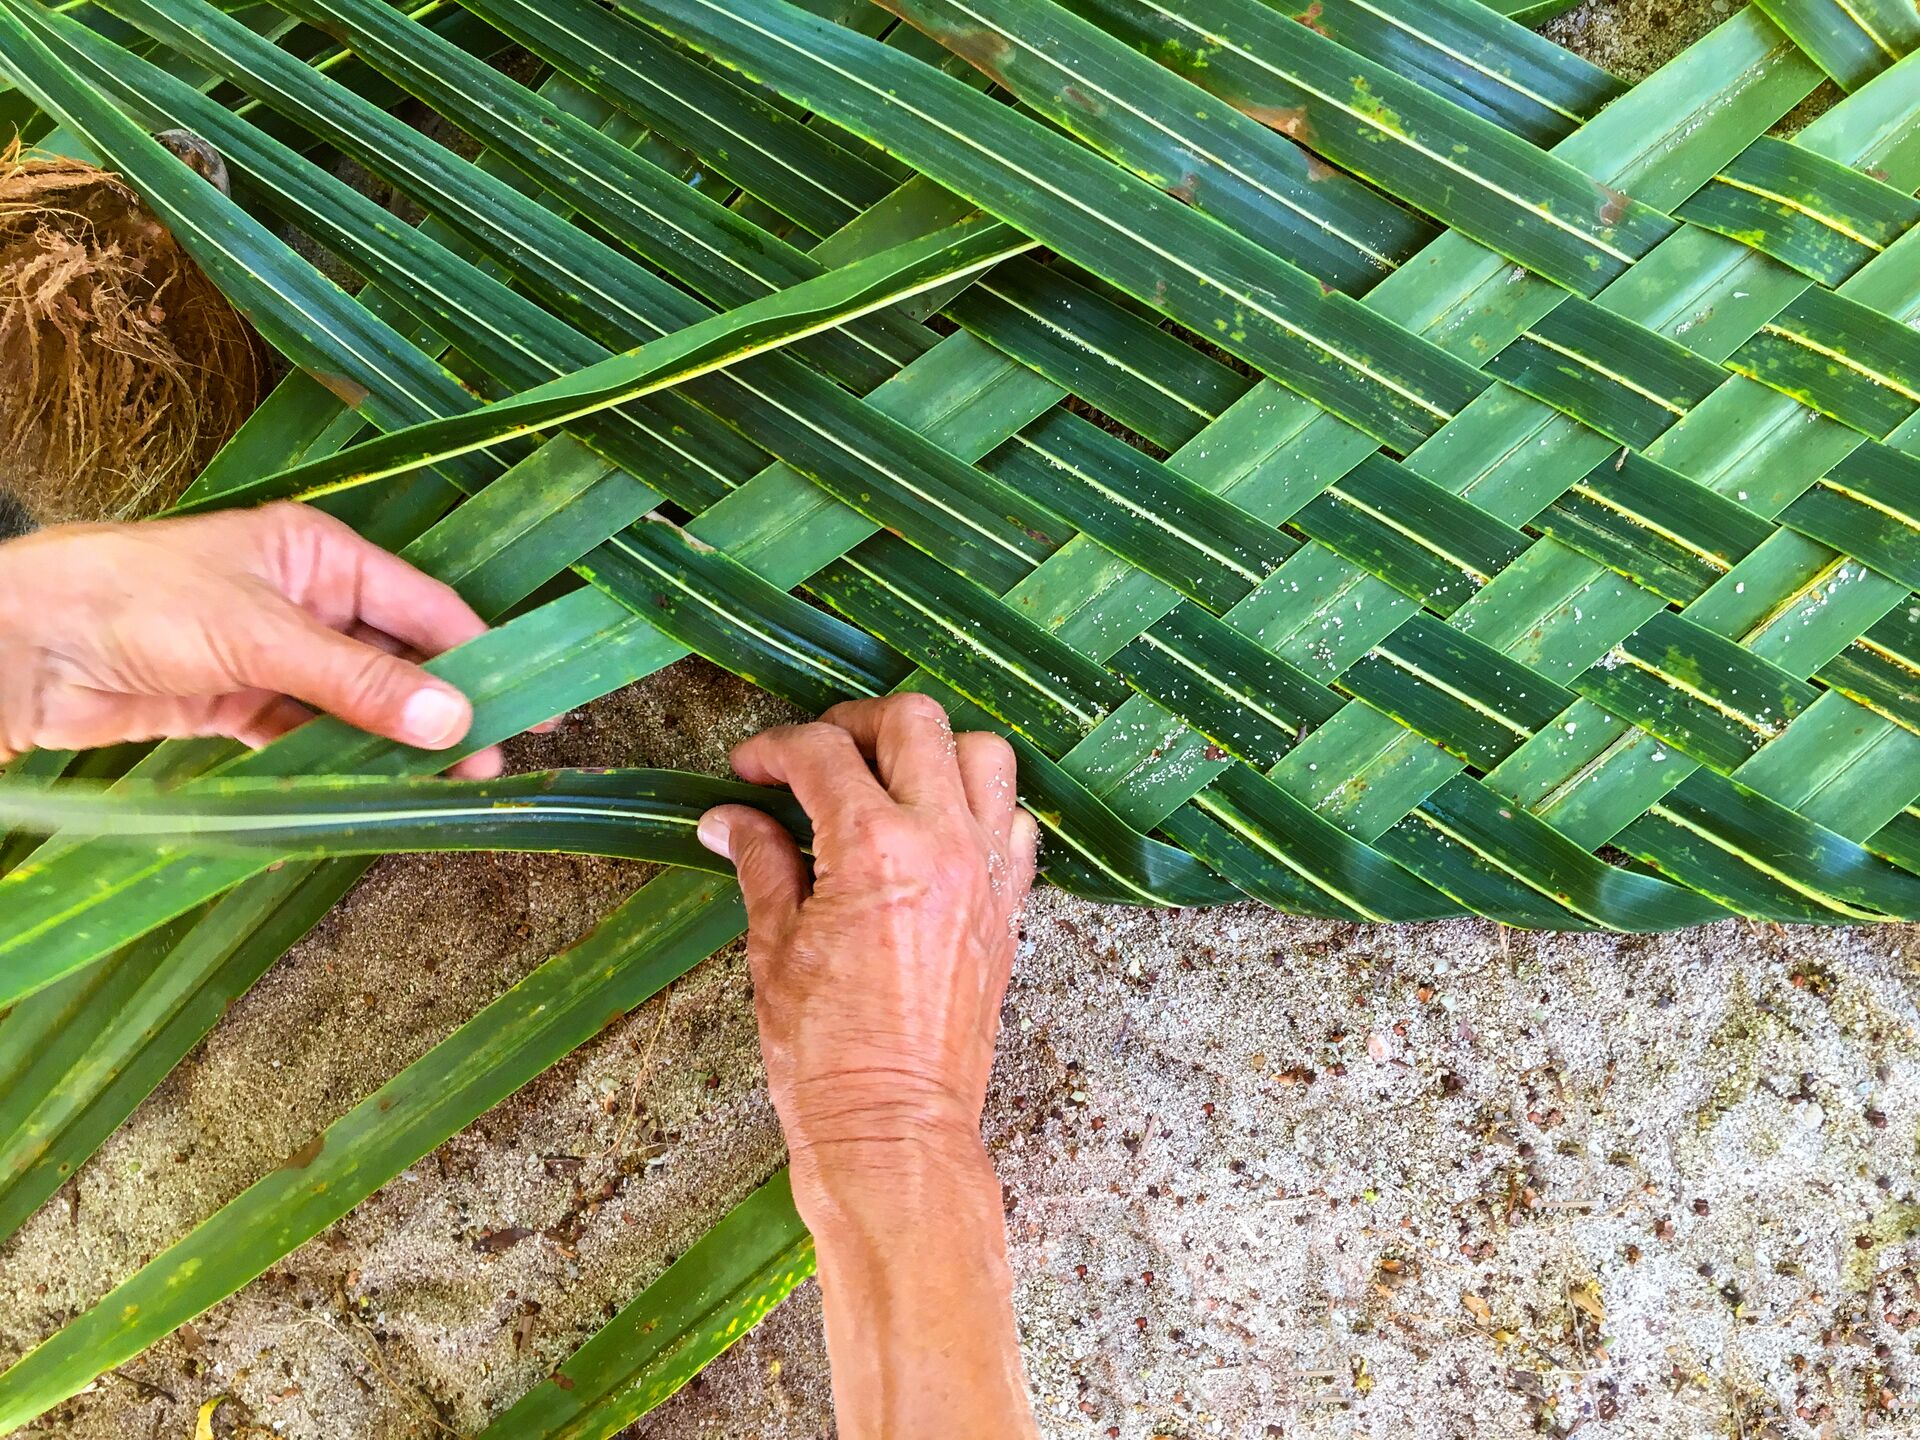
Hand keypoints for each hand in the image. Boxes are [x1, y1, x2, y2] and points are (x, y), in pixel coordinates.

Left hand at [0, 502, 502, 774]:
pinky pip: (311, 733)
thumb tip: (455, 722)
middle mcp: (306, 599)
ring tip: (444, 784)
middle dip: (445, 708)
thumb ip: (362, 685)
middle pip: (399, 658)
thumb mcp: (264, 639)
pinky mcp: (240, 702)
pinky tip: (376, 786)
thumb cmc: (138, 602)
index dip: (481, 656)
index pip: (426, 607)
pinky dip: (342, 758)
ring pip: (359, 701)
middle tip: (489, 763)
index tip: (531, 705)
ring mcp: (275, 653)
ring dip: (397, 741)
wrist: (22, 646)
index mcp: (321, 555)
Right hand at [698, 693, 1039, 1439]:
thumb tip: (731, 818)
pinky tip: (936, 830)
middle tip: (815, 758)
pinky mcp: (1009, 908)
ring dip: (931, 752)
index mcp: (874, 850)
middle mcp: (944, 845)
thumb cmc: (825, 1056)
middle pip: (915, 722)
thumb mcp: (774, 950)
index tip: (749, 770)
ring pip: (984, 754)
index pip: (823, 753)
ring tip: (885, 779)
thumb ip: (762, 864)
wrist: (894, 1130)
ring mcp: (988, 873)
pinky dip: (980, 808)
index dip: (774, 750)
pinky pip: (1015, 823)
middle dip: (855, 724)